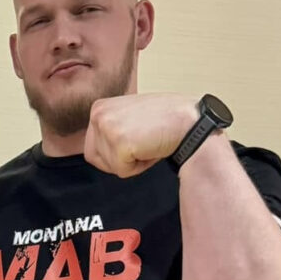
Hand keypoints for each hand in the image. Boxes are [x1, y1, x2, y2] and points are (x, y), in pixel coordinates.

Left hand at [84, 93, 199, 177]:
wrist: (188, 120)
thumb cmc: (165, 119)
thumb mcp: (127, 115)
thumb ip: (111, 127)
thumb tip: (96, 151)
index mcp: (98, 107)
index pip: (92, 147)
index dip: (115, 152)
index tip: (136, 138)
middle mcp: (98, 115)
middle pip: (95, 158)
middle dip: (119, 159)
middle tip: (142, 142)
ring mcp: (107, 128)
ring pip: (110, 166)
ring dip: (131, 162)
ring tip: (148, 142)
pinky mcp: (119, 143)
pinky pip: (123, 171)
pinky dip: (140, 167)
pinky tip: (151, 148)